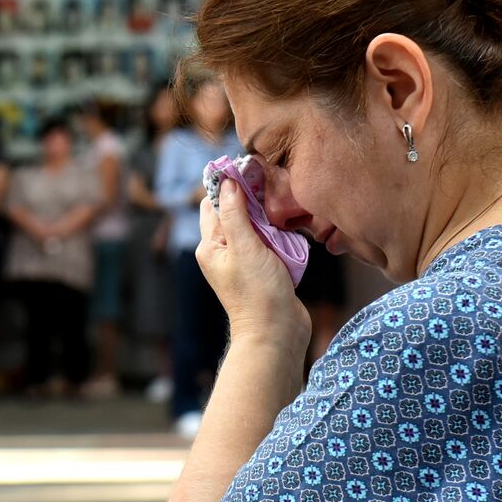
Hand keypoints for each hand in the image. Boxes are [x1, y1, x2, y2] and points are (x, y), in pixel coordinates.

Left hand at [196, 180, 309, 346]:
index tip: (247, 168)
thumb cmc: (257, 293)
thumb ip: (234, 214)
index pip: (212, 204)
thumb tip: (227, 182)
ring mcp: (244, 261)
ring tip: (283, 209)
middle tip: (272, 186)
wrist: (277, 333)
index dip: (227, 185)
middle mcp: (224, 252)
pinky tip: (291, 231)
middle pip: (235, 212)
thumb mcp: (244, 247)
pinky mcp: (264, 269)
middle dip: (252, 200)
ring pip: (256, 226)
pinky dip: (280, 235)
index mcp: (210, 246)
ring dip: (269, 218)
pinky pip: (270, 242)